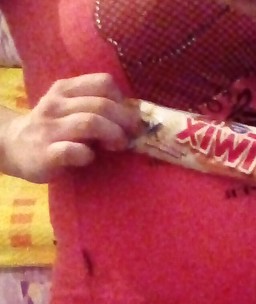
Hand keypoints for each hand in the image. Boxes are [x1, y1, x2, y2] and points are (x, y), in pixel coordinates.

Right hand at [1, 73, 139, 182]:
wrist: (13, 146)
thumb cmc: (50, 129)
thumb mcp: (67, 108)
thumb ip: (92, 106)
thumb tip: (131, 117)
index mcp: (65, 89)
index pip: (103, 83)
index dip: (122, 100)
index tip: (127, 118)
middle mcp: (57, 104)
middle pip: (101, 104)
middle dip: (124, 121)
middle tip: (131, 135)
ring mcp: (50, 128)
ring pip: (90, 123)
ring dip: (112, 135)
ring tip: (118, 146)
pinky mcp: (47, 153)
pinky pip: (73, 150)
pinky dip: (87, 155)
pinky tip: (89, 158)